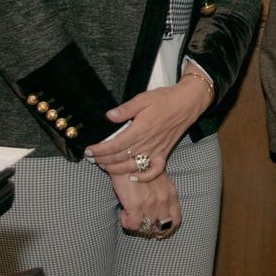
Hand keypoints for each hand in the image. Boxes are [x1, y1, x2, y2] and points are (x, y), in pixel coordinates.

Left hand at [86, 79, 211, 182]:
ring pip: (132, 167)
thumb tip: (109, 116)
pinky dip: (143, 177)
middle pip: (119, 158)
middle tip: (92, 159)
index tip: (88, 151)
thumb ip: (125, 109)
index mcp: (140, 129)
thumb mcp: (143, 98)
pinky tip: (132, 177)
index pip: (114, 145)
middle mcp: (147, 143)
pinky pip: (154, 170)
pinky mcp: (164, 153)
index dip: (99, 150)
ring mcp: (156, 150)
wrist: (187, 103)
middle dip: (102, 160)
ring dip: (115, 170)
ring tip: (104, 166)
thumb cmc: (165, 99)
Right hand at [111, 169, 180, 238]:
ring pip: (147, 228)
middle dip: (153, 231)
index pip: (176, 219)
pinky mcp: (136, 206)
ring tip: (132, 217)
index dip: (168, 229)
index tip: (159, 231)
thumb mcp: (159, 177)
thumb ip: (161, 192)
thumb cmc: (141, 165)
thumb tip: (156, 208)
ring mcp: (151, 204)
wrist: (129, 156)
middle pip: (163, 228)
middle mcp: (164, 200)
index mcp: (171, 193)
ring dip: (139, 226)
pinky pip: (133, 226)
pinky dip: (127, 223)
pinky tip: (123, 213)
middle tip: (143, 227)